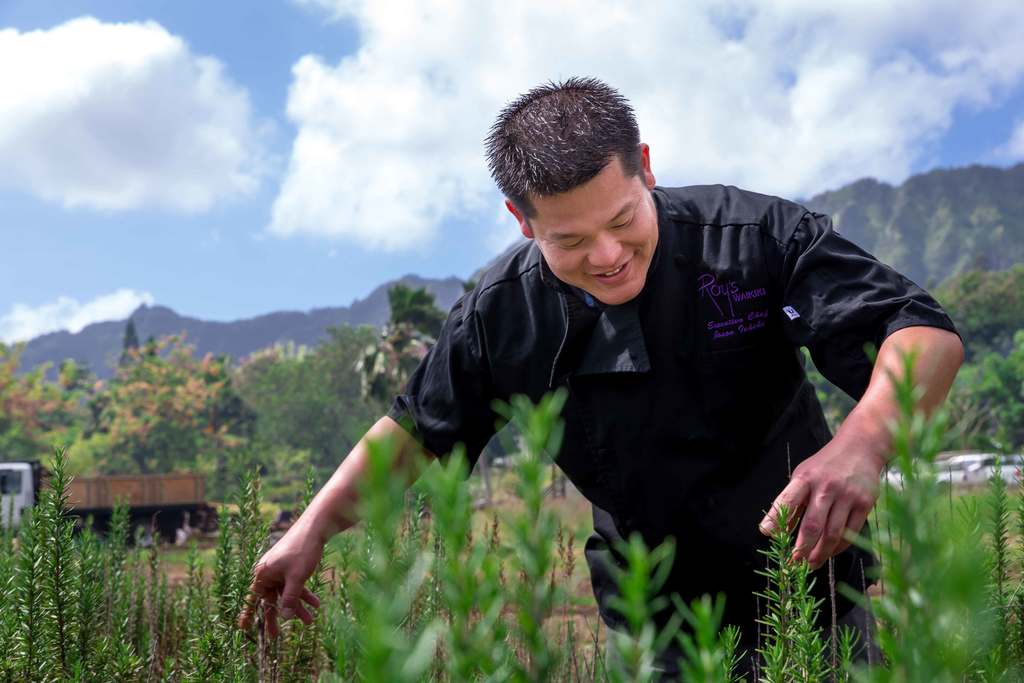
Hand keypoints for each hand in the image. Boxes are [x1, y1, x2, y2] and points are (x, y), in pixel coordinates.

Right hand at [237, 517, 324, 637]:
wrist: (315, 528)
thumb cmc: (302, 550)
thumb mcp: (297, 578)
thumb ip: (290, 598)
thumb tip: (285, 617)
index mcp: (263, 574)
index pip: (253, 598)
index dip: (248, 614)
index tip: (242, 628)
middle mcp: (269, 572)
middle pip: (271, 599)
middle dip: (279, 616)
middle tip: (276, 637)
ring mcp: (280, 570)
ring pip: (286, 593)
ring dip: (298, 606)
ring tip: (310, 620)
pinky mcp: (291, 567)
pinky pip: (295, 585)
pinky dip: (304, 594)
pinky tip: (316, 603)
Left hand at [758, 436, 884, 569]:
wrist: (861, 447)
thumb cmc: (825, 466)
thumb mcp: (803, 475)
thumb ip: (791, 501)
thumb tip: (772, 530)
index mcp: (805, 478)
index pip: (787, 501)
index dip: (777, 519)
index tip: (768, 535)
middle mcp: (826, 487)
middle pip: (812, 525)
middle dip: (801, 549)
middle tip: (794, 564)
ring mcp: (847, 496)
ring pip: (832, 534)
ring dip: (820, 554)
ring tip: (811, 564)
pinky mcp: (865, 503)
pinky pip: (850, 533)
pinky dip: (838, 547)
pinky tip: (829, 553)